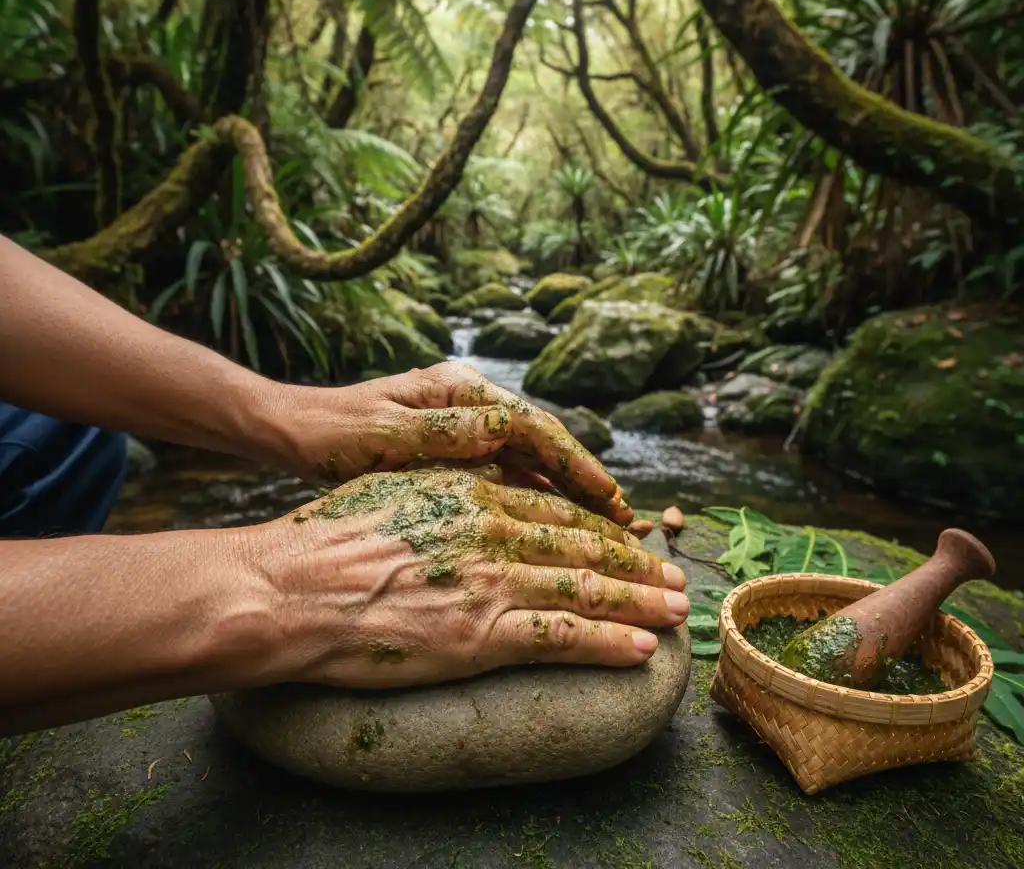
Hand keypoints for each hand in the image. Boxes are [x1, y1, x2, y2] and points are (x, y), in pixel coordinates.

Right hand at [246, 468, 688, 689]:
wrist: (295, 586)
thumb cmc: (331, 537)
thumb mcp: (397, 488)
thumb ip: (449, 487)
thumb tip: (482, 483)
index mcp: (474, 493)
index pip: (557, 508)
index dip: (601, 525)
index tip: (630, 536)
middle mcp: (495, 531)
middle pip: (584, 545)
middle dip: (637, 562)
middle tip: (674, 573)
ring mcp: (493, 582)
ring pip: (586, 588)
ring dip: (640, 601)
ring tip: (676, 609)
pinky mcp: (483, 635)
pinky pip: (562, 638)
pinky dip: (607, 642)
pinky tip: (641, 649)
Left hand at [262, 362, 638, 526]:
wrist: (293, 433)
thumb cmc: (334, 432)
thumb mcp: (389, 432)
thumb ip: (447, 432)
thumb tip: (504, 429)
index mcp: (460, 391)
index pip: (533, 427)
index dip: (575, 464)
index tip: (609, 498)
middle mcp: (469, 405)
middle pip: (541, 445)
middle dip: (582, 482)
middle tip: (623, 522)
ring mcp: (462, 428)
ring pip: (527, 464)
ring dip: (564, 495)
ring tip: (603, 532)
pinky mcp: (451, 453)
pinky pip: (504, 478)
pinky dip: (532, 501)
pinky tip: (554, 531)